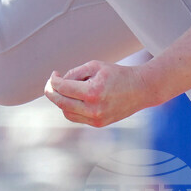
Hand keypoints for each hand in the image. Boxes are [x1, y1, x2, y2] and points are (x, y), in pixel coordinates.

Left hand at [43, 61, 157, 126]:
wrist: (141, 89)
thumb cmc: (118, 74)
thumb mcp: (96, 66)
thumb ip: (75, 73)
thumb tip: (59, 82)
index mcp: (93, 92)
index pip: (63, 88)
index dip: (54, 81)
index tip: (54, 74)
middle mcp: (93, 109)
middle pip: (61, 103)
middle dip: (51, 93)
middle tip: (50, 85)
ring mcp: (96, 119)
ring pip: (67, 112)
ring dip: (62, 101)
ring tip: (66, 90)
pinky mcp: (99, 124)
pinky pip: (76, 117)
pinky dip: (71, 108)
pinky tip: (75, 98)